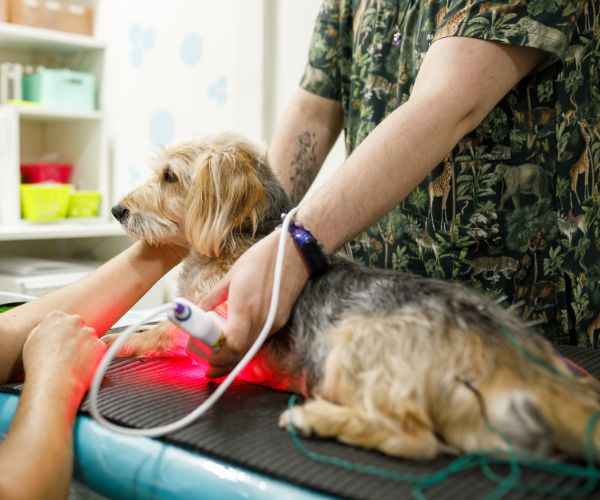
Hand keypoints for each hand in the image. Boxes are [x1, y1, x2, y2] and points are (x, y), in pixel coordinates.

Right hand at [23, 311, 106, 399]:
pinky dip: (93, 357)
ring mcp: (89, 332)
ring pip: (89, 338)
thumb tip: (50, 331)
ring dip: (85, 347)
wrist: (54, 381)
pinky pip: (98, 350)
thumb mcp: (31, 341)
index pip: (62, 320)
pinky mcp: (100, 344)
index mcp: (56, 317)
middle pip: (78, 327)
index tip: (59, 342)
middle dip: (75, 338)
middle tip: (67, 354)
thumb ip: (44, 330)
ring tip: (73, 363)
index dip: (61, 333)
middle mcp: (75, 321)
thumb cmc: (39, 365)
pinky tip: (82, 366)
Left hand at [198, 230, 310, 376]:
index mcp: (245, 308)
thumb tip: (197, 309)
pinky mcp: (280, 321)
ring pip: (252, 350)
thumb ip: (213, 296)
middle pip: (241, 354)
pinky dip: (247, 347)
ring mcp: (273, 323)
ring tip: (219, 359)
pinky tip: (237, 344)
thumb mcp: (232, 275)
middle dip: (223, 365)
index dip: (218, 357)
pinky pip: (260, 340)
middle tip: (208, 369)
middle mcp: (261, 320)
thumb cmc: (262, 258)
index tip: (204, 358)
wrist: (296, 252)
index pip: (232, 346)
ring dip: (235, 359)